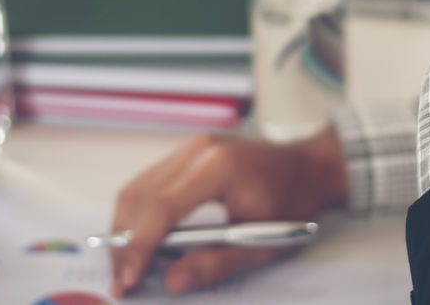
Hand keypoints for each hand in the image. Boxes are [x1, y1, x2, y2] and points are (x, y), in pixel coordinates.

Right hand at [110, 126, 346, 296]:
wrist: (308, 166)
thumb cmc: (293, 202)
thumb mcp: (264, 242)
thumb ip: (217, 263)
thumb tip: (173, 281)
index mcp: (218, 166)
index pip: (162, 207)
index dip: (140, 247)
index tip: (128, 280)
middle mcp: (197, 149)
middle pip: (140, 197)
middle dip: (124, 244)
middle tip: (121, 283)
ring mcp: (189, 147)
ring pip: (136, 189)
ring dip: (124, 231)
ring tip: (124, 269)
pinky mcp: (185, 153)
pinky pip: (148, 183)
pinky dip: (136, 216)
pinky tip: (137, 244)